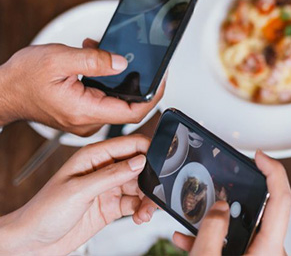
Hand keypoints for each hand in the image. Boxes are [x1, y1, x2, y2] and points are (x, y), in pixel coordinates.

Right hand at [0, 40, 163, 134]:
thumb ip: (94, 61)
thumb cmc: (21, 79)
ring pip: (116, 100)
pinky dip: (105, 80)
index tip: (163, 79)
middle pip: (129, 106)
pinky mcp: (81, 114)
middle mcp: (88, 121)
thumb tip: (122, 64)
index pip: (134, 112)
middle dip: (137, 81)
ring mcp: (84, 119)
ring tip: (106, 54)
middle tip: (141, 60)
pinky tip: (95, 63)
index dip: (154, 96)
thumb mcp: (59, 59)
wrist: (0, 92)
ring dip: (119, 77)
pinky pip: (103, 99)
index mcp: (85, 111)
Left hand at [0, 135, 157, 254]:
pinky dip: (142, 210)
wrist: (31, 242)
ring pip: (140, 188)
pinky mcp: (111, 207)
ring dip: (148, 199)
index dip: (149, 150)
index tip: (162, 162)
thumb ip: (112, 175)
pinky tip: (140, 216)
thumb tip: (139, 161)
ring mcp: (108, 189)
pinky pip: (135, 204)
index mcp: (94, 156)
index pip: (130, 144)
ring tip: (145, 211)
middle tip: (155, 194)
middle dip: (151, 180)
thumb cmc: (43, 212)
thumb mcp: (79, 190)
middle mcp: (104, 170)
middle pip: (140, 167)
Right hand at [172, 150, 290, 254]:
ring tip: (199, 213)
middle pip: (262, 209)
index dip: (273, 171)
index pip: (281, 199)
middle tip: (225, 181)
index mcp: (268, 249)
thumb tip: (220, 207)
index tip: (260, 156)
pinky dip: (214, 238)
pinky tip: (189, 238)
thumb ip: (212, 231)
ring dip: (219, 220)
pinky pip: (234, 243)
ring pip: (243, 226)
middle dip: (238, 194)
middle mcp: (270, 252)